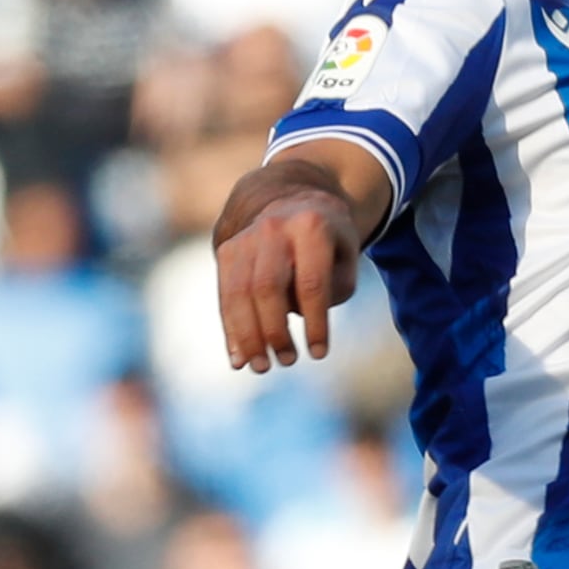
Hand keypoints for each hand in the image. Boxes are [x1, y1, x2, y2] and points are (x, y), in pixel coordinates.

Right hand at [218, 184, 364, 370]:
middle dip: (274, 330)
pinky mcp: (227, 250)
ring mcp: (245, 238)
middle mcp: (274, 228)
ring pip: (239, 292)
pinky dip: (231, 328)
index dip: (315, 322)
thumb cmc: (329, 245)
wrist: (294, 201)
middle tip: (287, 361)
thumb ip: (326, 294)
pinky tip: (238, 357)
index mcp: (311, 227)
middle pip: (267, 287)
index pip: (311, 282)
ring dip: (248, 335)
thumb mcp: (344, 262)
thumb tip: (286, 330)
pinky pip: (225, 294)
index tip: (319, 353)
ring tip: (261, 366)